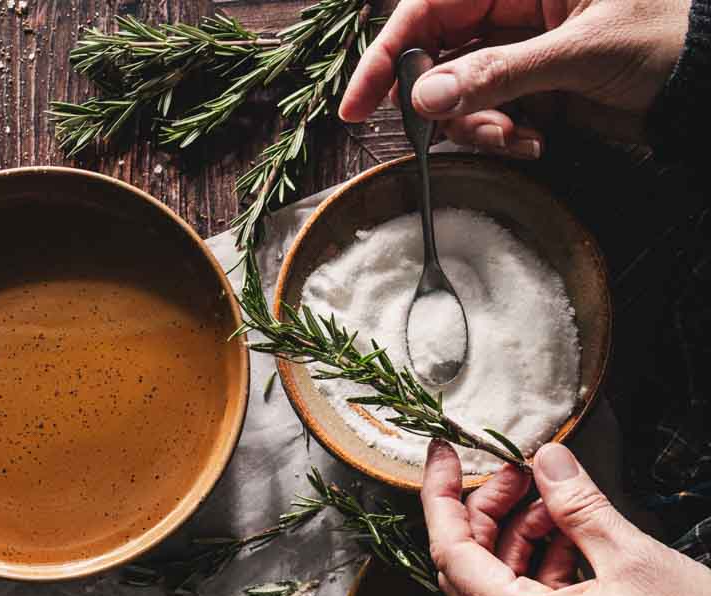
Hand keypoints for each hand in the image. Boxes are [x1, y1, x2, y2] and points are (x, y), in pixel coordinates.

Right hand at [339, 0, 688, 153]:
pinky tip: (536, 140)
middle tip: (447, 131)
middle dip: (437, 101)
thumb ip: (501, 73)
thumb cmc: (665, 39)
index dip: (390, 51)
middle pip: (437, 54)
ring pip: (459, 94)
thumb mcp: (580, 51)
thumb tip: (428, 95)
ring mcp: (521, 50)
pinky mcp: (532, 89)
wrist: (704, 85)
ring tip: (516, 137)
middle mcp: (514, 7)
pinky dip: (501, 138)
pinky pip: (490, 117)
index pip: (432, 6)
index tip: (361, 102)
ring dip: (474, 127)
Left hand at [421, 439, 710, 595]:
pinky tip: (571, 534)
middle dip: (487, 513)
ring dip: (518, 536)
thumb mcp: (630, 555)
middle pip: (467, 570)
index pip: (451, 556)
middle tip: (523, 473)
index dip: (442, 499)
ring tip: (561, 504)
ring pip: (498, 585)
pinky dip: (539, 563)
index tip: (442, 455)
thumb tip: (547, 461)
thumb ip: (578, 505)